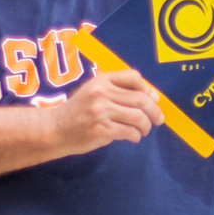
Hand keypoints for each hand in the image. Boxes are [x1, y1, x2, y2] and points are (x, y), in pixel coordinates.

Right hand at [50, 70, 164, 155]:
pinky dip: (136, 136)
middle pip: (141, 99)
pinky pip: (130, 132)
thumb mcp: (94, 92)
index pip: (133, 77)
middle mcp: (102, 93)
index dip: (147, 89)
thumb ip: (119, 91)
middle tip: (158, 120)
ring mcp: (101, 112)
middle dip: (155, 111)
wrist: (56, 129)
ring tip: (143, 130)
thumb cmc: (79, 111)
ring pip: (138, 117)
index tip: (152, 100)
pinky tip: (132, 137)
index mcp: (102, 80)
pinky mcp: (102, 130)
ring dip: (146, 126)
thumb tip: (154, 97)